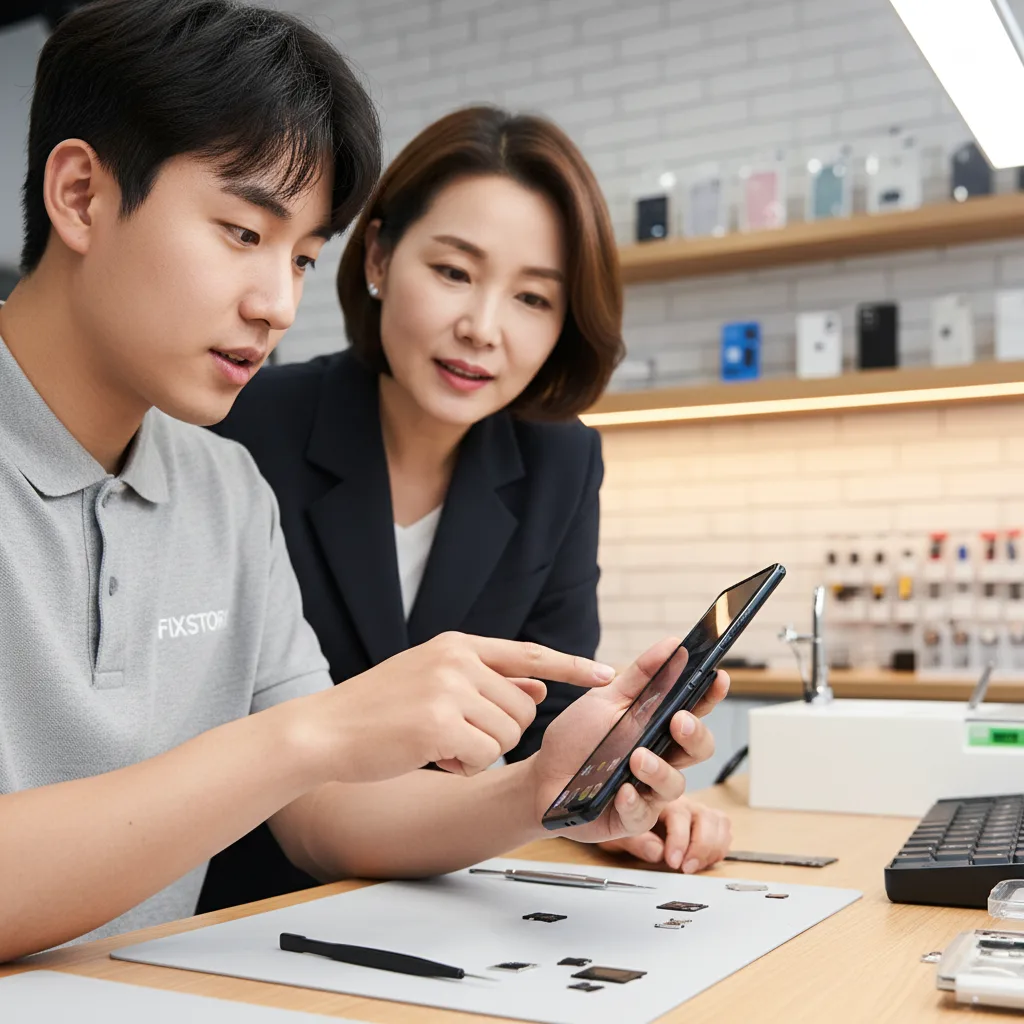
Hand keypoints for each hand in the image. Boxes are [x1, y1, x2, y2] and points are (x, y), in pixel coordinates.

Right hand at [302, 632, 615, 783]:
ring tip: (437, 743)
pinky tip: (431, 757)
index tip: (606, 675)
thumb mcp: (434, 682)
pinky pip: (484, 758)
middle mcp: (457, 660)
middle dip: (501, 732)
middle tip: (456, 736)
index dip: (570, 666)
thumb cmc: (378, 711)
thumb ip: (486, 682)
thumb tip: (539, 689)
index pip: (528, 654)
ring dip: (479, 752)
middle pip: (524, 709)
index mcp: (457, 645)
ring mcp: (448, 689)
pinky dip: (463, 767)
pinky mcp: (439, 723)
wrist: (323, 730)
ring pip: (508, 735)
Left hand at [527, 636, 727, 844]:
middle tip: (679, 720)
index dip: (711, 695)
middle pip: (699, 748)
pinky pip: (643, 813)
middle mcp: (661, 756)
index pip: (694, 709)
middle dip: (695, 733)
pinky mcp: (632, 817)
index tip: (719, 677)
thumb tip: (672, 643)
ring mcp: (650, 788)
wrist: (543, 776)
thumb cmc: (577, 737)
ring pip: (675, 783)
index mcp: (658, 725)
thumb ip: (640, 675)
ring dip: (659, 769)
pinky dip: (633, 801)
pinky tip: (621, 791)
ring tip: (637, 758)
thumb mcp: (605, 699)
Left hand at [594, 796, 730, 872]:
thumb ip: (634, 840)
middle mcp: (678, 799)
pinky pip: (723, 828)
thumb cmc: (612, 817)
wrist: (616, 812)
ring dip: (709, 848)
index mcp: (655, 794)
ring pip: (717, 821)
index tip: (671, 859)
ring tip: (691, 866)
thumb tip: (657, 850)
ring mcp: (693, 809)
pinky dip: (719, 846)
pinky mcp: (704, 821)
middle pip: (702, 815)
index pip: (677, 811)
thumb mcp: (611, 831)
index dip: (678, 837)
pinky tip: (704, 860)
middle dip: (697, 845)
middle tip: (680, 865)